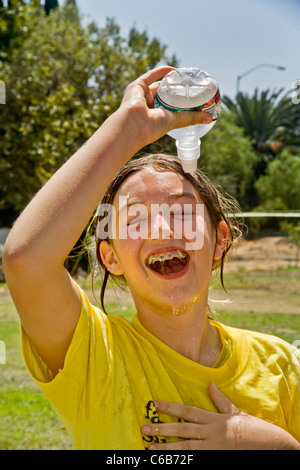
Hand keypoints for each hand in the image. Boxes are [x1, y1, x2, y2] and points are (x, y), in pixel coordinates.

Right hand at [119, 66, 211, 150]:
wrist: (133, 124)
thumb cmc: (152, 127)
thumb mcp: (176, 121)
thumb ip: (192, 118)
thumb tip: (210, 118)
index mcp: (155, 118)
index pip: (169, 108)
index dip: (180, 103)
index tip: (193, 98)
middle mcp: (148, 107)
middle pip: (165, 96)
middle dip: (176, 91)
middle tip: (190, 87)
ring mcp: (142, 96)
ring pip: (159, 86)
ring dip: (171, 81)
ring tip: (185, 78)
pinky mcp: (137, 86)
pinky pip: (151, 76)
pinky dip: (162, 71)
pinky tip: (174, 70)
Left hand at [142, 383, 299, 449]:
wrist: (268, 445)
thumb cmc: (252, 428)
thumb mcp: (236, 412)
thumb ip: (220, 400)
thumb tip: (210, 384)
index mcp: (214, 419)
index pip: (188, 411)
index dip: (171, 407)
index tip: (155, 404)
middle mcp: (211, 433)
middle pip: (183, 430)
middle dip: (162, 428)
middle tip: (144, 427)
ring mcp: (213, 448)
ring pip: (186, 448)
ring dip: (167, 448)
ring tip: (151, 448)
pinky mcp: (215, 459)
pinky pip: (195, 460)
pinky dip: (183, 460)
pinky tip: (170, 460)